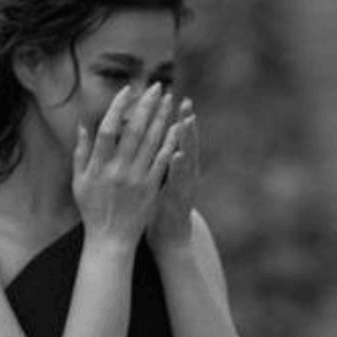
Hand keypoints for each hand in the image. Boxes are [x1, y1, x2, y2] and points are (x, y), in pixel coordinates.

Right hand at [72, 83, 178, 249]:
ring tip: (170, 99)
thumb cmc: (92, 210)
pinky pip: (162, 162)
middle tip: (157, 86)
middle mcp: (116, 169)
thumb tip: (84, 126)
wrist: (110, 239)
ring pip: (151, 142)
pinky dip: (170, 144)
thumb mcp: (79, 182)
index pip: (108, 128)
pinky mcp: (150, 189)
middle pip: (134, 130)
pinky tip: (178, 127)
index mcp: (97, 165)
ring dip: (162, 118)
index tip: (129, 89)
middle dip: (146, 106)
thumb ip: (81, 153)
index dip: (118, 107)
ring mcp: (135, 179)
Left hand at [150, 98, 198, 250]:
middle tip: (186, 103)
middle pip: (186, 143)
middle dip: (186, 123)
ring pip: (187, 158)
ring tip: (185, 122)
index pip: (177, 138)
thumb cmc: (159, 207)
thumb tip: (150, 139)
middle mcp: (184, 173)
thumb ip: (156, 159)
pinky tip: (177, 154)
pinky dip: (179, 167)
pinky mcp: (179, 197)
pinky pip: (178, 179)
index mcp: (176, 167)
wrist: (171, 237)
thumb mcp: (159, 179)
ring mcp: (184, 185)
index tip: (177, 99)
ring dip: (186, 140)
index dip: (178, 119)